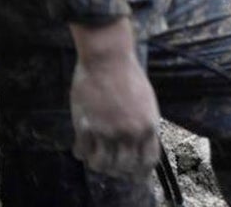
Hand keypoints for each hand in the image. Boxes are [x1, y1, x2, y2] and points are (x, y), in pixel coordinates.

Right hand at [68, 19, 159, 178]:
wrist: (109, 58)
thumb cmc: (128, 76)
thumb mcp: (146, 103)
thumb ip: (143, 125)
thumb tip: (139, 144)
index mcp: (149, 125)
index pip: (148, 161)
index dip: (140, 170)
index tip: (134, 172)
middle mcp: (130, 132)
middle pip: (124, 167)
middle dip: (117, 169)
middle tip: (110, 163)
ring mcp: (107, 131)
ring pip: (101, 165)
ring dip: (98, 163)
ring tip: (95, 155)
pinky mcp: (86, 127)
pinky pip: (82, 152)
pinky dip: (82, 152)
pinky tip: (83, 145)